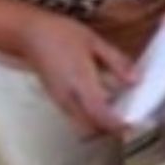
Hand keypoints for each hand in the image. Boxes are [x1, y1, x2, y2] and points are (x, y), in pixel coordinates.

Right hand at [17, 9, 135, 135]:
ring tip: (118, 112)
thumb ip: (116, 61)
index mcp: (79, 81)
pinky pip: (75, 117)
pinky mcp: (57, 99)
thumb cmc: (59, 34)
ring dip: (100, 125)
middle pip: (91, 127)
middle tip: (128, 122)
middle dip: (110, 130)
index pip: (99, 113)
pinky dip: (90, 117)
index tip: (131, 126)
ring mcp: (60, 100)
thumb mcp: (94, 41)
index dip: (116, 124)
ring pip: (82, 125)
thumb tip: (135, 79)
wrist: (29, 34)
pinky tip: (102, 102)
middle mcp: (68, 96)